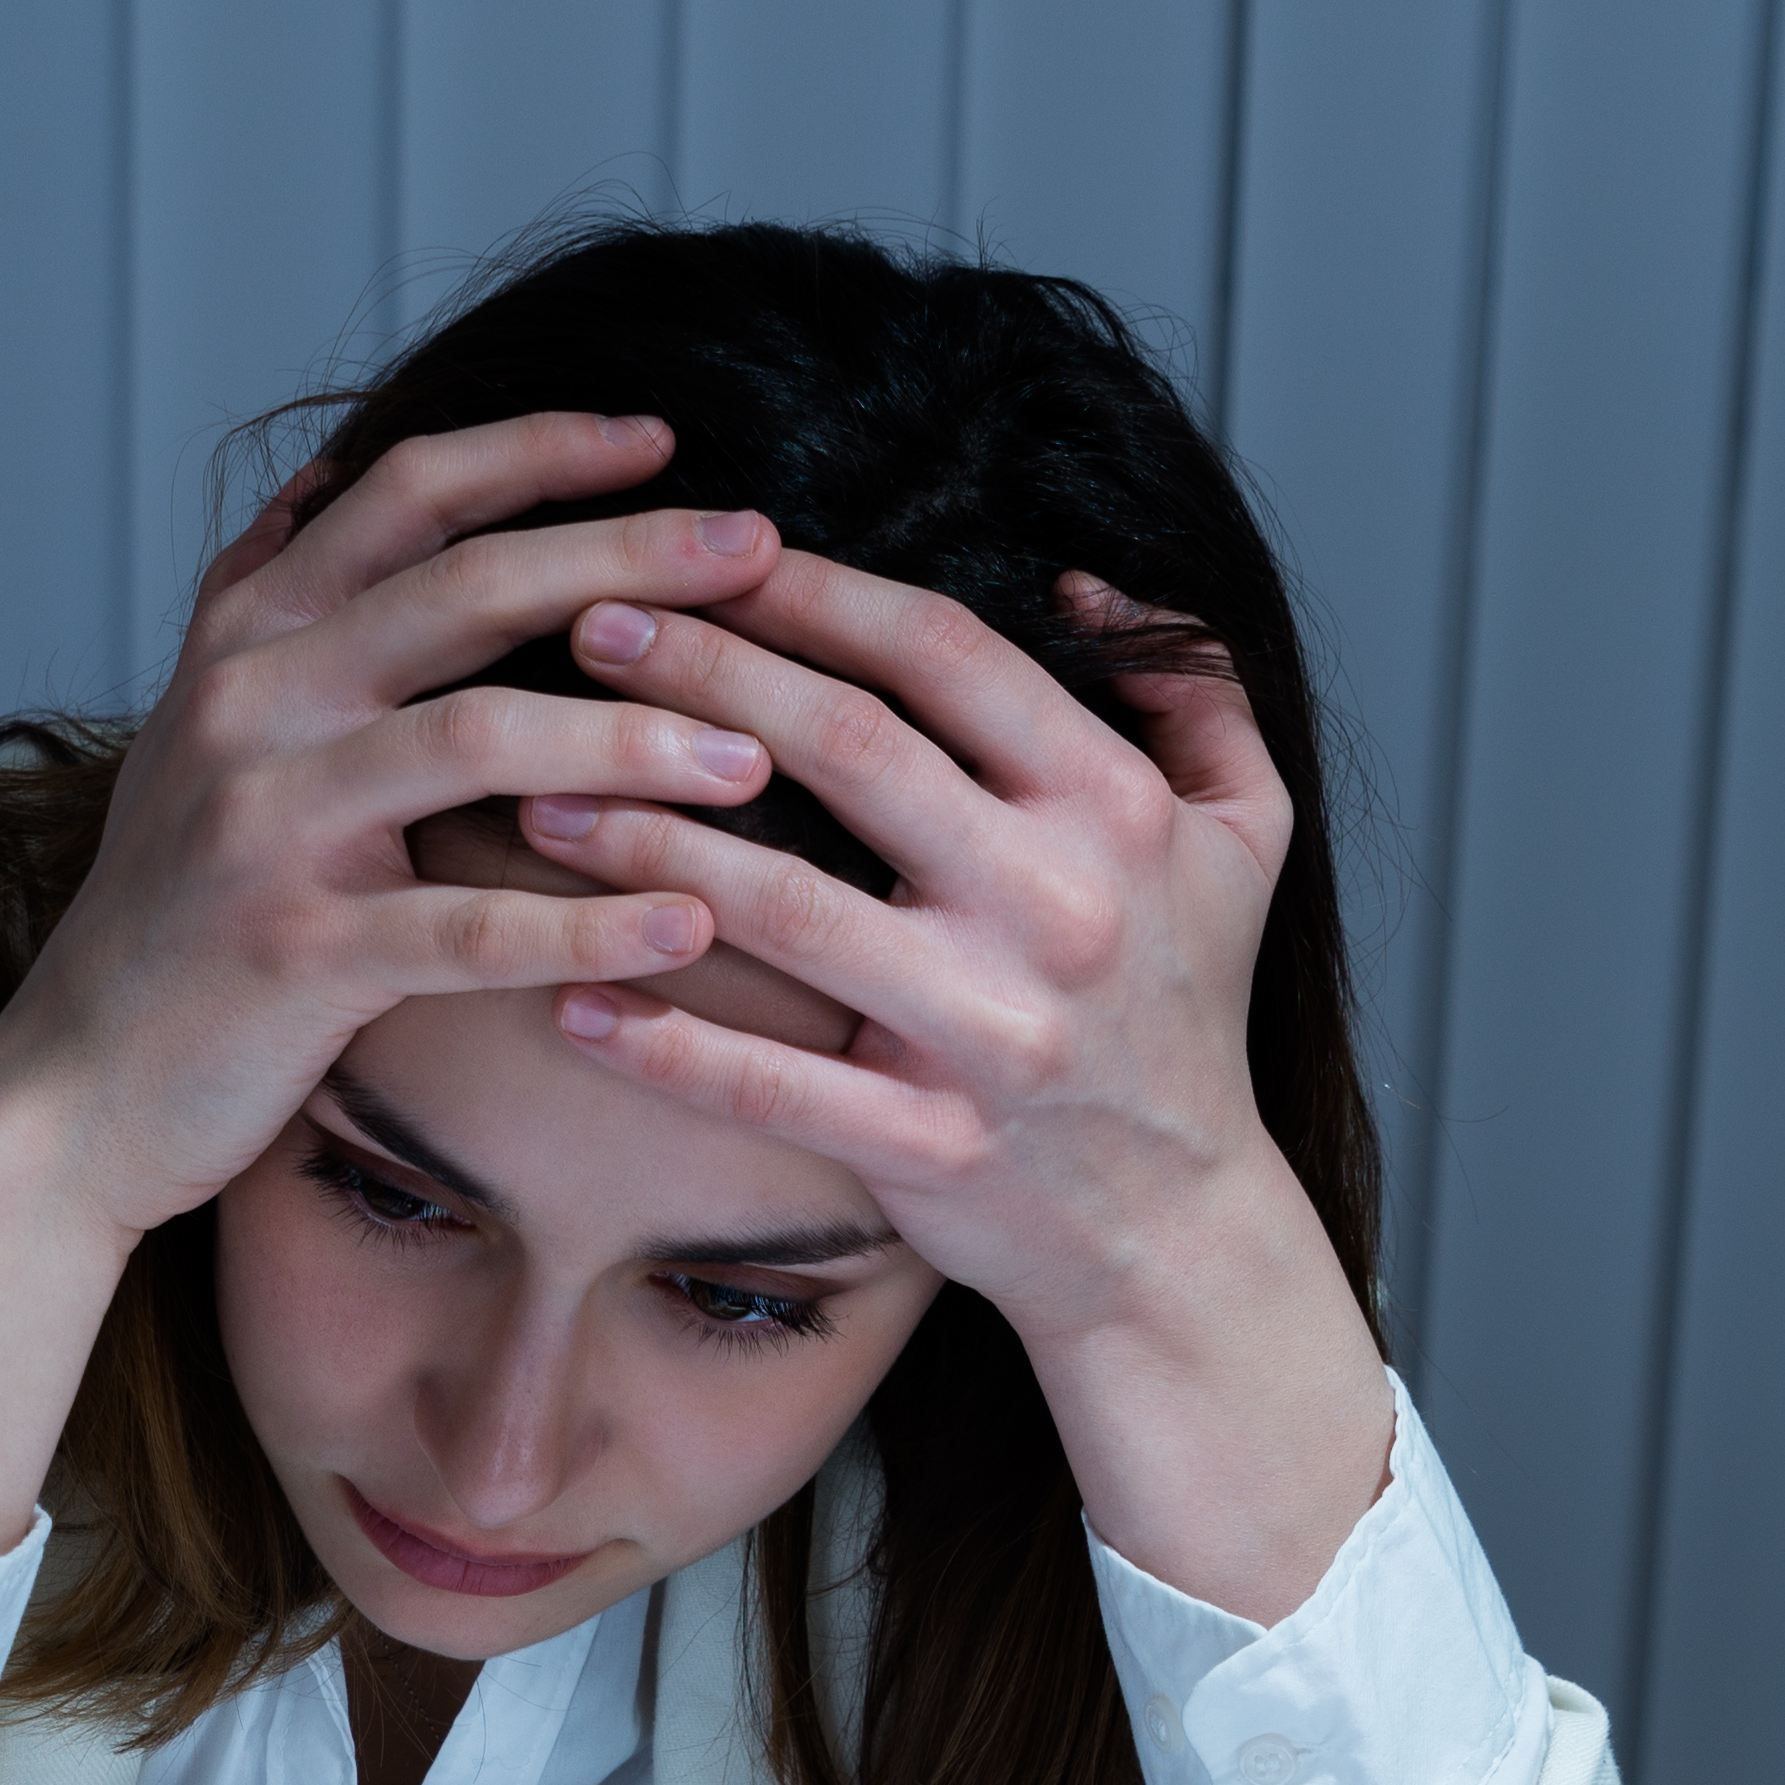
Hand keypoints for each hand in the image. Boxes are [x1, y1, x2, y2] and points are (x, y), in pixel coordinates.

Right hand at [0, 418, 796, 1552]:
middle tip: (762, 548)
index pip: (408, 494)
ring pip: (480, 739)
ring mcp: (264, 825)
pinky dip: (589, 923)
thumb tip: (329, 475)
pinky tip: (689, 925)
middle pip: (468, 586)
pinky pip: (467, 928)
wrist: (70, 1092)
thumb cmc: (170, 915)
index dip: (540, 452)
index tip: (664, 441)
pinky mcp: (292, 953)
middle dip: (632, 558)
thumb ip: (265, 607)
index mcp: (246, 639)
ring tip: (754, 756)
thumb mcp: (197, 729)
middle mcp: (248, 705)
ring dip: (637, 739)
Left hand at [514, 561, 1398, 1620]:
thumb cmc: (1186, 1006)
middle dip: (704, 675)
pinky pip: (772, 1089)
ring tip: (539, 794)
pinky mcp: (931, 1148)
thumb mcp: (1245, 830)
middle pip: (849, 751)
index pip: (945, 657)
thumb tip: (1086, 580)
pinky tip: (570, 998)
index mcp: (1118, 808)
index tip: (704, 556)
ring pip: (789, 909)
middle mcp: (1058, 905)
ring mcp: (992, 1033)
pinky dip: (665, 1046)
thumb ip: (1193, 686)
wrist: (1181, 1228)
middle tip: (585, 631)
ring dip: (648, 845)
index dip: (814, 591)